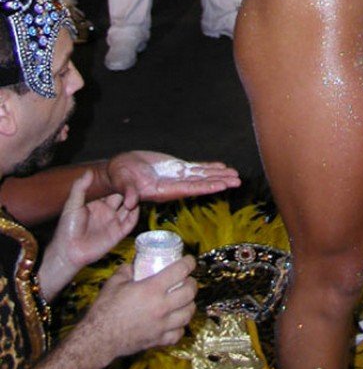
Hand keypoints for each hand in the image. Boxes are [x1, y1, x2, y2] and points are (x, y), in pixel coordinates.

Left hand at [39, 171, 138, 299]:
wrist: (68, 252)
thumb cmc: (68, 228)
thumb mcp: (72, 204)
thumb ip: (80, 187)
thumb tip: (89, 171)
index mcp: (98, 202)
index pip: (112, 188)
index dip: (118, 181)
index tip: (125, 171)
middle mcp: (108, 210)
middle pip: (123, 196)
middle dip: (129, 189)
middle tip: (136, 179)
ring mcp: (113, 221)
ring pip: (129, 207)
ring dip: (134, 200)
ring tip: (139, 191)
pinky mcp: (118, 233)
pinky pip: (130, 222)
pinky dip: (135, 214)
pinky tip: (136, 206)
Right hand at [66, 257, 196, 367]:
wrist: (97, 339)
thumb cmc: (105, 309)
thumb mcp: (115, 281)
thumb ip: (129, 269)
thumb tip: (136, 263)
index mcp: (152, 289)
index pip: (180, 271)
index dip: (189, 262)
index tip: (189, 261)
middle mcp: (161, 307)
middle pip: (190, 292)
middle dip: (192, 283)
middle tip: (187, 280)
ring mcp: (161, 325)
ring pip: (188, 314)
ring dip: (189, 304)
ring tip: (185, 300)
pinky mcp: (157, 340)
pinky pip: (178, 334)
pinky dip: (180, 327)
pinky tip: (175, 321)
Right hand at [106, 150, 240, 208]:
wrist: (119, 169)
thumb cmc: (120, 177)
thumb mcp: (123, 183)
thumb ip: (128, 192)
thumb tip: (129, 202)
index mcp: (164, 191)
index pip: (189, 189)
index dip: (206, 187)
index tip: (222, 186)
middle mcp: (174, 186)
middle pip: (201, 184)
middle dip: (219, 182)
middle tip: (238, 181)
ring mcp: (177, 177)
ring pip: (202, 176)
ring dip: (219, 175)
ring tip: (235, 175)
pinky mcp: (176, 169)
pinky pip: (196, 168)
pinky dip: (209, 167)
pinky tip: (221, 167)